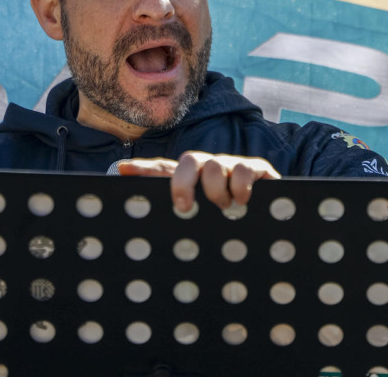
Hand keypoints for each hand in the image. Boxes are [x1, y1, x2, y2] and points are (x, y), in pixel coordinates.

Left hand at [116, 151, 280, 212]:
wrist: (266, 226)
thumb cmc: (223, 216)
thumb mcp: (192, 210)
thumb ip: (159, 188)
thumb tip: (121, 169)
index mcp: (189, 176)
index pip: (162, 166)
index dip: (145, 168)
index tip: (128, 173)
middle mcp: (209, 166)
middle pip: (189, 160)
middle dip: (183, 184)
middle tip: (185, 208)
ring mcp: (232, 166)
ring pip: (215, 165)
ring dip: (216, 191)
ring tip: (223, 209)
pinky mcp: (258, 169)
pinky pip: (244, 168)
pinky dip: (240, 187)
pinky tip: (242, 202)